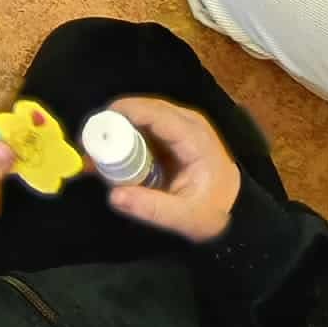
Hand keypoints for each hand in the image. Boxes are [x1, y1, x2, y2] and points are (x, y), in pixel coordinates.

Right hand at [106, 99, 239, 241]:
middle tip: (89, 141)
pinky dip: (129, 135)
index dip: (124, 113)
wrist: (238, 214)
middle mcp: (188, 122)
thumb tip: (114, 195)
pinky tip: (113, 152)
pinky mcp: (176, 134)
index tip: (96, 125)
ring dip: (120, 128)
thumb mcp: (184, 217)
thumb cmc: (214, 213)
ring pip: (144, 115)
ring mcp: (183, 125)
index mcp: (193, 137)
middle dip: (115, 122)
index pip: (154, 113)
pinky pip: (147, 126)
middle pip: (145, 109)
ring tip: (96, 148)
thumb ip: (150, 207)